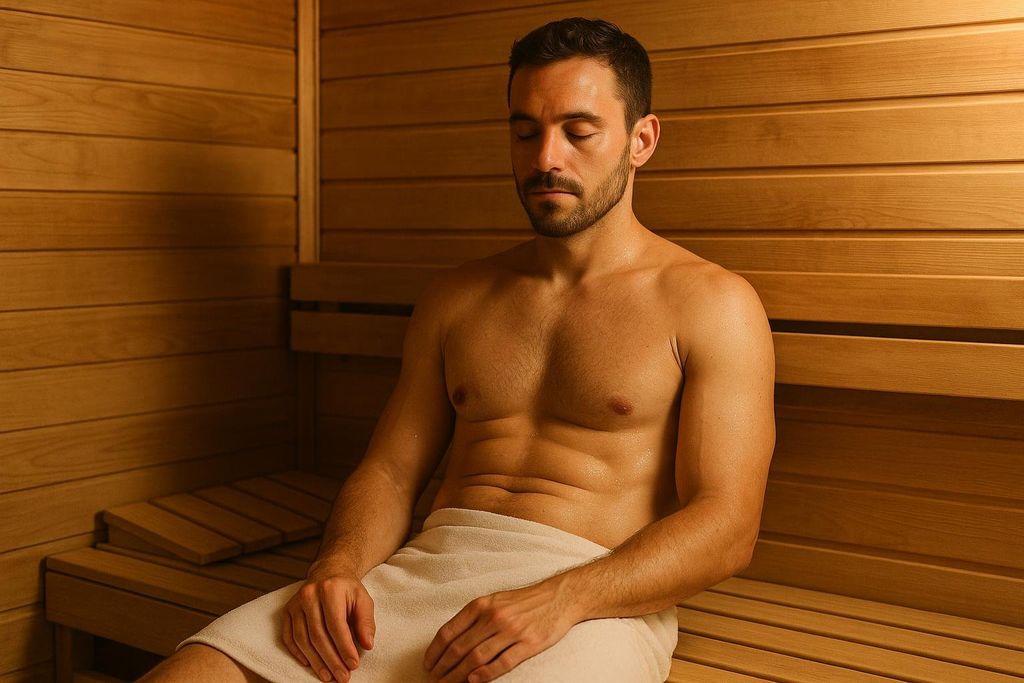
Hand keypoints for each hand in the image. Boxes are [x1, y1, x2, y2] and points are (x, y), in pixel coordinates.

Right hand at [282, 559, 375, 681]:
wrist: (328, 572)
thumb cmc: (347, 589)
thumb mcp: (363, 600)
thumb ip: (366, 622)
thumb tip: (368, 644)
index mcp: (330, 589)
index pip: (336, 625)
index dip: (345, 647)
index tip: (353, 664)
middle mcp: (309, 595)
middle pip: (318, 635)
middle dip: (331, 659)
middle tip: (342, 677)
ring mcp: (295, 603)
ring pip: (302, 639)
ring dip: (315, 661)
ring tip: (328, 676)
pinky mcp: (287, 611)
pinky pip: (288, 636)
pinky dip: (298, 653)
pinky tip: (309, 664)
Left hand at [422, 582, 577, 682]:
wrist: (559, 596)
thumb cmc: (523, 601)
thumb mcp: (494, 600)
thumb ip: (474, 617)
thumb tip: (450, 640)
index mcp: (482, 605)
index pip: (449, 631)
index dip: (435, 651)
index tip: (428, 664)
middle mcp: (494, 617)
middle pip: (460, 648)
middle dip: (443, 668)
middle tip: (434, 680)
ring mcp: (512, 631)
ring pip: (477, 658)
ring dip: (458, 675)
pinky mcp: (529, 644)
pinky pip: (502, 662)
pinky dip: (485, 674)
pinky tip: (474, 681)